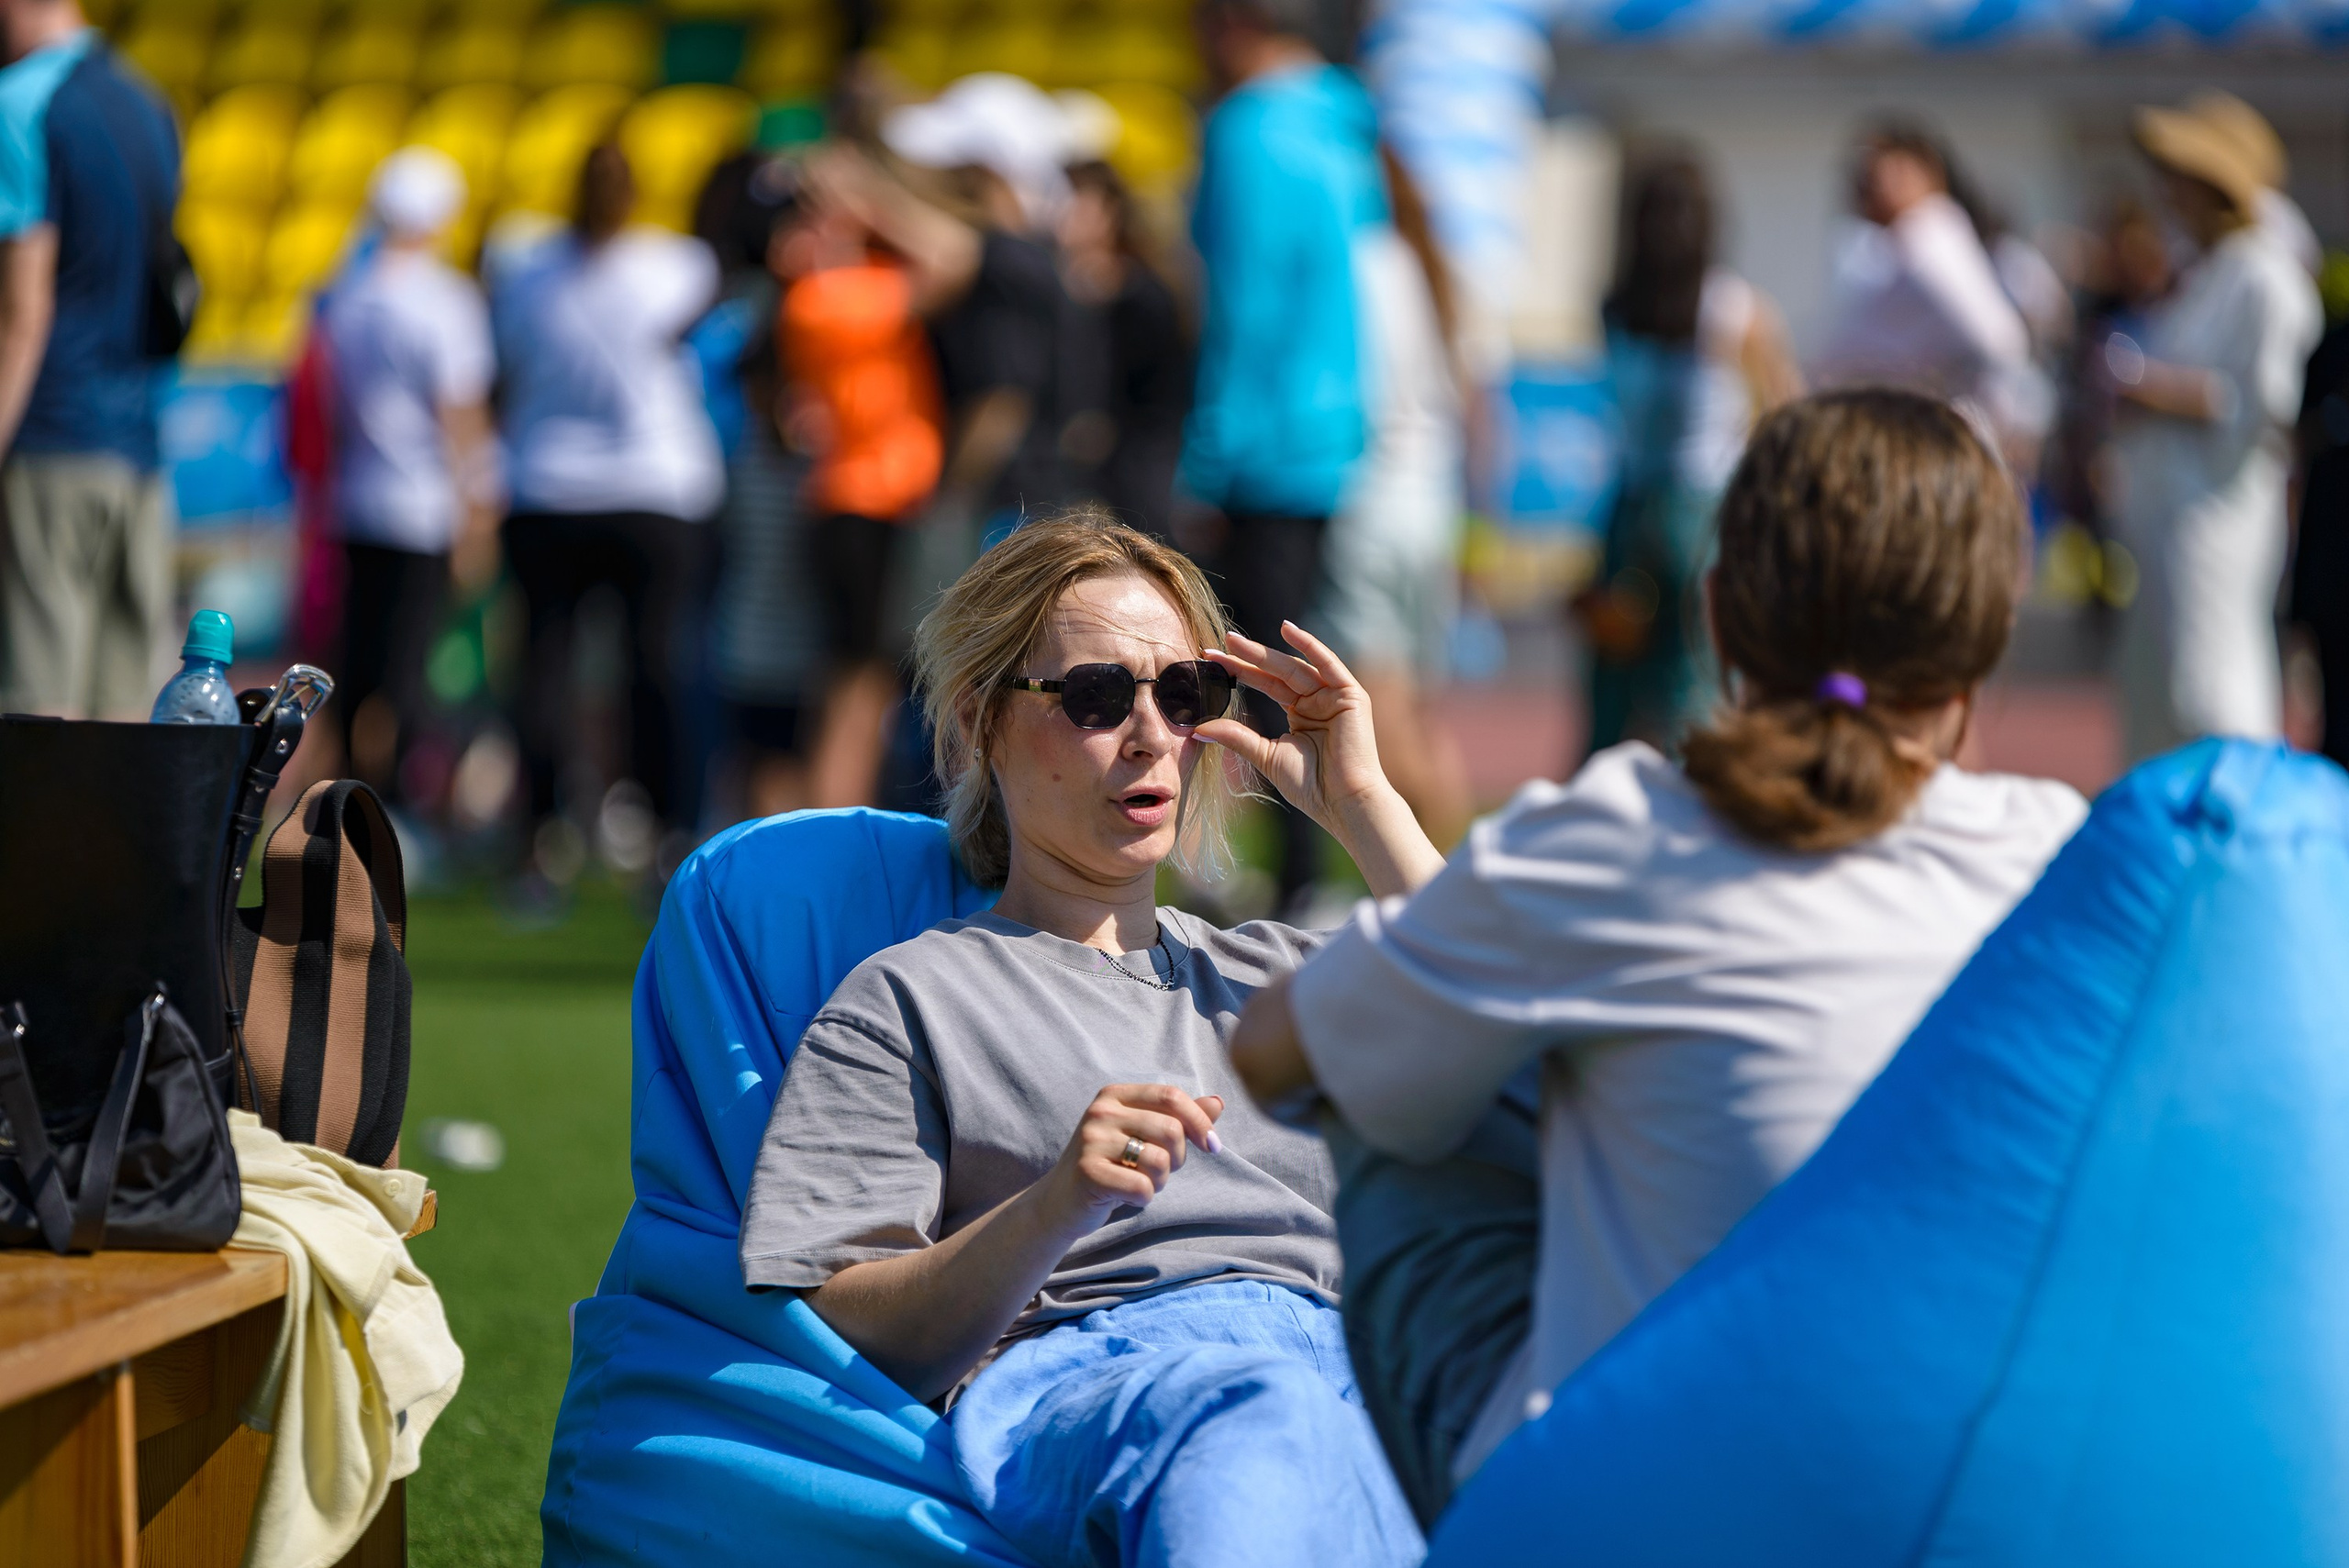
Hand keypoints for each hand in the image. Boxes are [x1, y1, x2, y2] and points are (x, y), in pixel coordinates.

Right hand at [1039, 1083, 1223, 1233]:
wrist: (1061, 1202)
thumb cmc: (1111, 1165)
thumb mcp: (1143, 1136)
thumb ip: (1179, 1118)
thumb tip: (1217, 1102)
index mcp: (1115, 1095)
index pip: (1171, 1096)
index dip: (1199, 1122)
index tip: (1213, 1146)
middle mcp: (1100, 1111)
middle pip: (1171, 1129)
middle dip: (1177, 1158)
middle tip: (1159, 1171)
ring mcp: (1091, 1140)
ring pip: (1159, 1160)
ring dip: (1159, 1180)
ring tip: (1138, 1182)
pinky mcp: (1088, 1172)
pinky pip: (1142, 1187)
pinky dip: (1143, 1198)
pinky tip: (1124, 1196)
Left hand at [1197, 622, 1386, 834]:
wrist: (1343, 803)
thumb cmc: (1310, 786)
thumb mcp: (1265, 755)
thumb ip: (1236, 736)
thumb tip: (1197, 728)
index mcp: (1300, 713)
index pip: (1265, 684)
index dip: (1238, 671)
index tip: (1209, 660)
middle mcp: (1317, 700)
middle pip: (1277, 672)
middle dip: (1245, 658)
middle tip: (1214, 646)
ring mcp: (1334, 696)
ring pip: (1295, 667)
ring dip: (1265, 652)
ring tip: (1234, 642)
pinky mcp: (1351, 695)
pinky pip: (1329, 664)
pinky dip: (1310, 645)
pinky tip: (1287, 629)